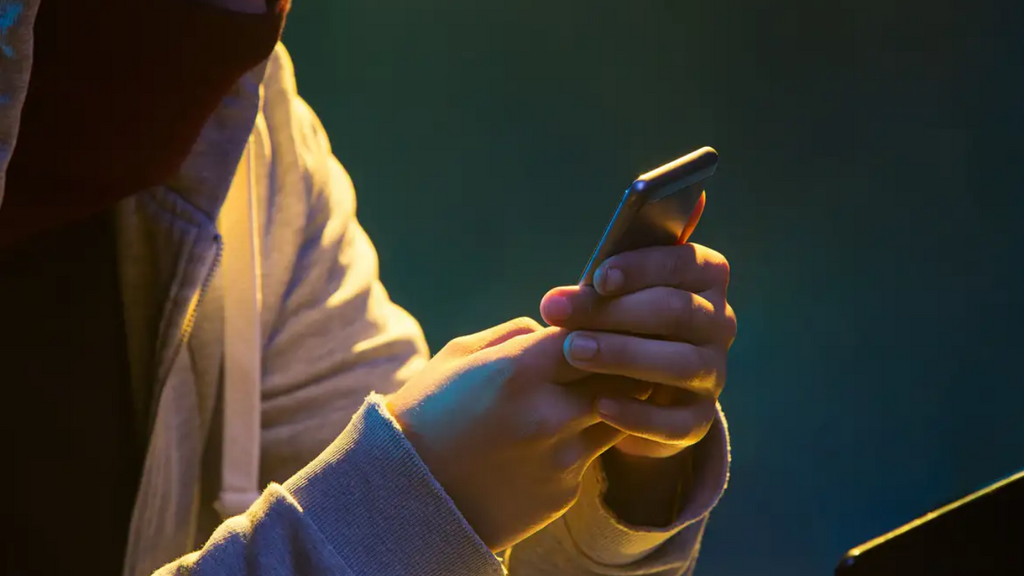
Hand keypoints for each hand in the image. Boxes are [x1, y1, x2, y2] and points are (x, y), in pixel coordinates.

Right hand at [386, 318, 646, 550]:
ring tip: (577, 399)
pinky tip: (547, 444)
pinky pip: (592, 457)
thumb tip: (554, 329)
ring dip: (607, 404)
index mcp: (519, 371)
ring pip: (618, 416)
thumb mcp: (458, 357)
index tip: (587, 329)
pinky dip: (580, 445)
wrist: (405, 498)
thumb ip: (514, 335)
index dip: (593, 328)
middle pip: (620, 375)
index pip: (592, 334)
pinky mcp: (564, 492)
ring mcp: (562, 457)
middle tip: (601, 361)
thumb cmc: (426, 415)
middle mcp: (549, 414)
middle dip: (615, 364)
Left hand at [539, 240, 735, 459]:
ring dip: (623, 356)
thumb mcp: (610, 299)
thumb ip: (593, 295)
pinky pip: (677, 421)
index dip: (640, 268)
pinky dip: (638, 414)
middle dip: (616, 313)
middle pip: (677, 312)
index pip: (683, 263)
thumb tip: (556, 304)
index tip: (598, 279)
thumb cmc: (619, 322)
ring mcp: (713, 372)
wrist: (635, 384)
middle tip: (560, 315)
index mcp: (704, 277)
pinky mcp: (700, 418)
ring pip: (680, 363)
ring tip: (574, 352)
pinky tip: (600, 405)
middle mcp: (719, 322)